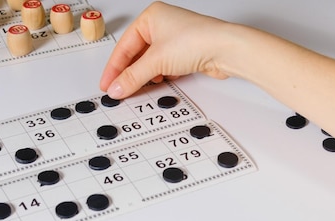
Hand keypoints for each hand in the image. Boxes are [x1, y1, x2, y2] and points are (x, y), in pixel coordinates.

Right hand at [99, 2, 231, 98]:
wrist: (226, 50)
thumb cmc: (197, 40)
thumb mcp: (156, 61)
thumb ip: (133, 77)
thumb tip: (117, 88)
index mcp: (151, 17)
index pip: (124, 46)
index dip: (114, 68)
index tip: (107, 84)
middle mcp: (162, 26)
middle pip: (136, 55)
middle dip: (128, 74)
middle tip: (118, 90)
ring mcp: (174, 40)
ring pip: (150, 62)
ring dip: (144, 76)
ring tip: (136, 88)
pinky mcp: (184, 53)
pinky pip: (163, 67)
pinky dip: (158, 76)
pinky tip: (156, 83)